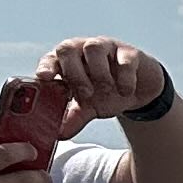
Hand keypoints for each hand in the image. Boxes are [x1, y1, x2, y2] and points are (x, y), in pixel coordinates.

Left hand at [36, 36, 167, 125]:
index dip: (46, 66)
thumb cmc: (106, 93)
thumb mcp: (88, 108)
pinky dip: (124, 77)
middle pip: (68, 48)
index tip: (44, 78)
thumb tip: (58, 135)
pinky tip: (125, 91)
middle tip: (85, 94)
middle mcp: (82, 50)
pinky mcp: (129, 53)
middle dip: (73, 73)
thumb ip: (73, 119)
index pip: (50, 58)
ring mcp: (106, 48)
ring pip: (94, 47)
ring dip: (98, 72)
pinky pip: (124, 59)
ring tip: (106, 90)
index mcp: (67, 62)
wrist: (138, 90)